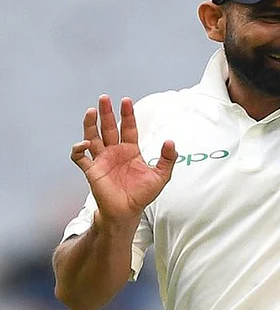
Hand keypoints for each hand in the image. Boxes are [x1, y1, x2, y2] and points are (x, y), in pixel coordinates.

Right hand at [70, 95, 176, 222]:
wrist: (127, 212)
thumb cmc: (142, 194)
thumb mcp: (161, 176)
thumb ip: (167, 159)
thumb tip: (170, 141)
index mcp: (130, 150)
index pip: (128, 128)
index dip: (127, 115)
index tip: (126, 101)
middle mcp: (114, 152)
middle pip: (108, 127)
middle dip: (106, 112)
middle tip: (104, 98)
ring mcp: (101, 160)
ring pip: (92, 137)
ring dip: (89, 124)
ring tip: (91, 111)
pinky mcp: (91, 170)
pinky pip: (80, 157)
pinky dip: (78, 149)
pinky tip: (84, 144)